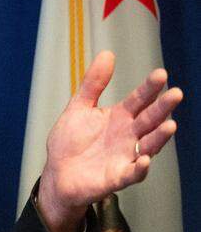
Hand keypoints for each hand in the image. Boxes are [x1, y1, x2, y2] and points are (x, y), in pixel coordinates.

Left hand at [38, 51, 182, 231]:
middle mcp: (128, 136)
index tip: (160, 74)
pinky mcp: (117, 177)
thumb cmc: (70, 142)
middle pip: (149, 120)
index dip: (149, 88)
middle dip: (162, 108)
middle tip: (175, 94)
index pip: (139, 100)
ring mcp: (125, 156)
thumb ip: (93, 84)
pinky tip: (143, 159)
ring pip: (148, 145)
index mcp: (120, 118)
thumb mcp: (79, 108)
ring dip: (159, 136)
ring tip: (169, 124)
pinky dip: (139, 168)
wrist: (57, 174)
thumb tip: (107, 54)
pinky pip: (132, 173)